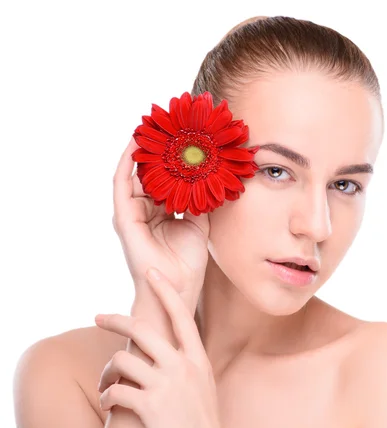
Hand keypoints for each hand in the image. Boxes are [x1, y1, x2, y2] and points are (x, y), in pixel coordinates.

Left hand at [94, 266, 234, 427]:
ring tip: (106, 383)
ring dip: (106, 372)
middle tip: (98, 317)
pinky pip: (116, 392)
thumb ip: (187, 364)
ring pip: (122, 359)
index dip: (165, 290)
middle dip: (115, 319)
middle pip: (142, 328)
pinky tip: (111, 404)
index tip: (152, 273)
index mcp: (197, 358)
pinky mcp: (151, 408)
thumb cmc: (204, 425)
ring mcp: (167, 386)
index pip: (180, 314)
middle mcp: (183, 366)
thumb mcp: (203, 385)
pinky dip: (107, 396)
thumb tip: (168, 348)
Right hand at [113, 137, 209, 312]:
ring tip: (149, 125)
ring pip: (132, 174)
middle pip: (146, 172)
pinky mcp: (124, 218)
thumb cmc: (187, 260)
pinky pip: (121, 185)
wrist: (179, 286)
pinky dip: (126, 164)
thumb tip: (207, 177)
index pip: (162, 178)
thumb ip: (198, 200)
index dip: (168, 157)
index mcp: (160, 212)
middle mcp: (143, 210)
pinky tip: (134, 145)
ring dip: (140, 150)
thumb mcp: (199, 223)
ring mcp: (132, 214)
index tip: (179, 136)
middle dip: (154, 148)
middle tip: (164, 123)